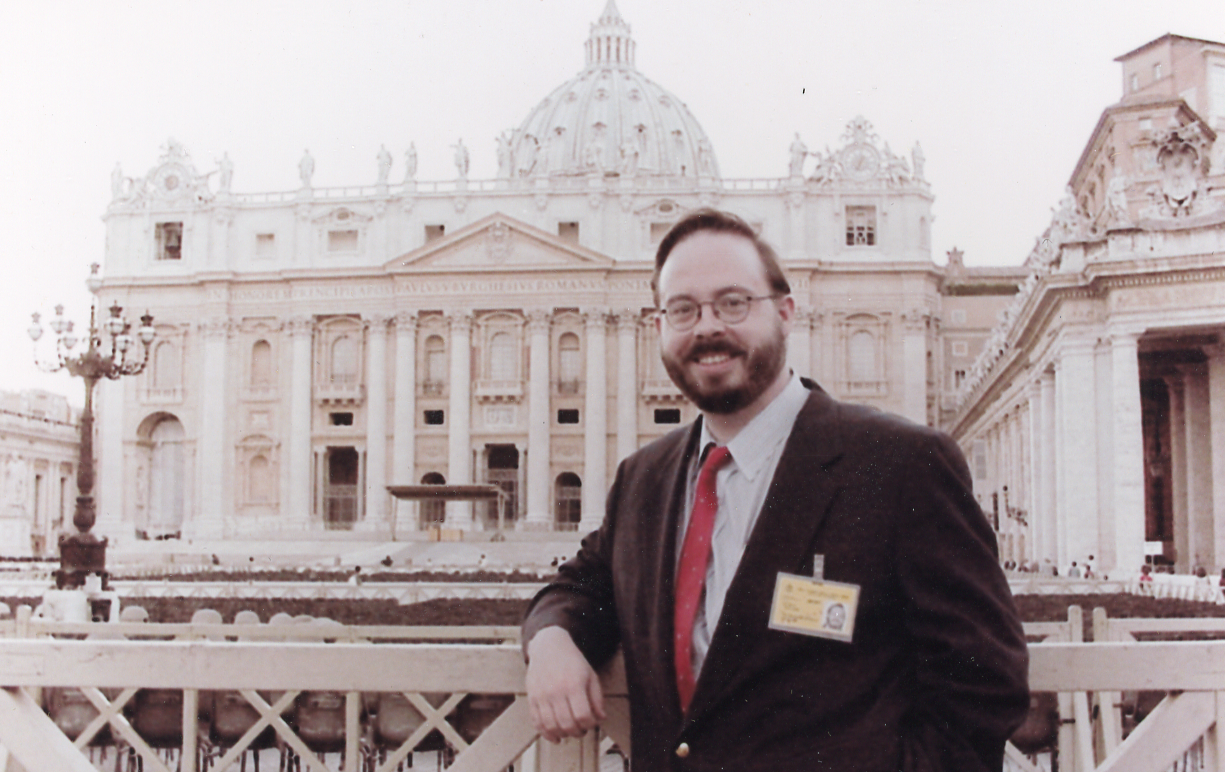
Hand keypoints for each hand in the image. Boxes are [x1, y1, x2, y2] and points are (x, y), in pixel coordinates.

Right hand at [525, 626, 605, 742]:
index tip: (592, 722)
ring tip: (570, 731)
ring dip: (563, 734)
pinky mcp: (531, 698)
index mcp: (573, 684)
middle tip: (582, 729)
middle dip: (578, 732)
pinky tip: (555, 736)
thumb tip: (600, 718)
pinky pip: (536, 722)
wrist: (548, 646)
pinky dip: (546, 733)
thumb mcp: (590, 675)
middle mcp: (556, 691)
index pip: (583, 716)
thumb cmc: (572, 661)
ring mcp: (541, 695)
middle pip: (567, 724)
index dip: (590, 724)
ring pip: (551, 726)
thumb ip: (597, 698)